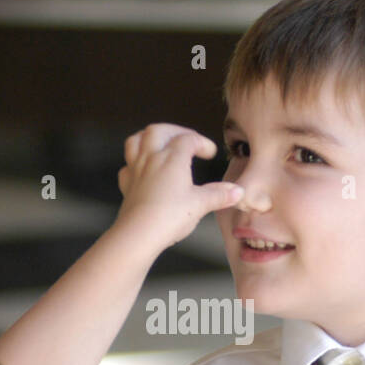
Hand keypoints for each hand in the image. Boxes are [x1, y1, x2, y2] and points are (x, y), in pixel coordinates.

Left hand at [114, 124, 243, 247]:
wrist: (139, 234)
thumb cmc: (170, 216)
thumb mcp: (200, 204)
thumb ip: (219, 195)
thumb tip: (238, 192)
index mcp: (172, 158)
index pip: (188, 139)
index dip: (201, 142)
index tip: (210, 152)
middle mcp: (151, 158)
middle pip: (158, 131)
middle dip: (174, 131)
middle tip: (186, 139)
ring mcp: (136, 170)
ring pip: (135, 141)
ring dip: (147, 137)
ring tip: (159, 143)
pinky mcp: (126, 185)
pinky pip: (126, 166)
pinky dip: (134, 162)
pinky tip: (142, 169)